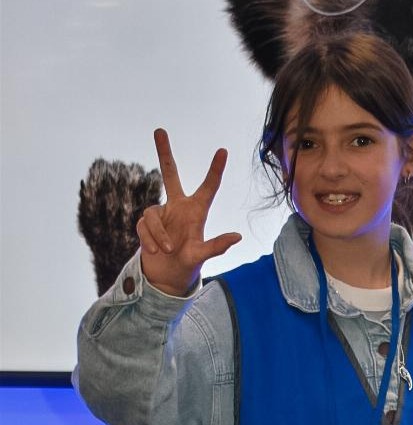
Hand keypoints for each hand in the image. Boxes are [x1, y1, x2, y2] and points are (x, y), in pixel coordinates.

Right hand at [136, 128, 240, 295]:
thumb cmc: (188, 263)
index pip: (208, 187)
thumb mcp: (202, 255)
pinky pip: (144, 226)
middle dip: (164, 152)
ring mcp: (160, 213)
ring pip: (153, 215)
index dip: (215, 169)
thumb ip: (217, 246)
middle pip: (169, 174)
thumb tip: (237, 236)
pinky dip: (149, 239)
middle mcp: (178, 206)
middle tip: (159, 129)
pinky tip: (155, 252)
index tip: (223, 150)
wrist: (167, 276)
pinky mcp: (145, 223)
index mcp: (196, 211)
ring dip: (158, 234)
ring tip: (167, 250)